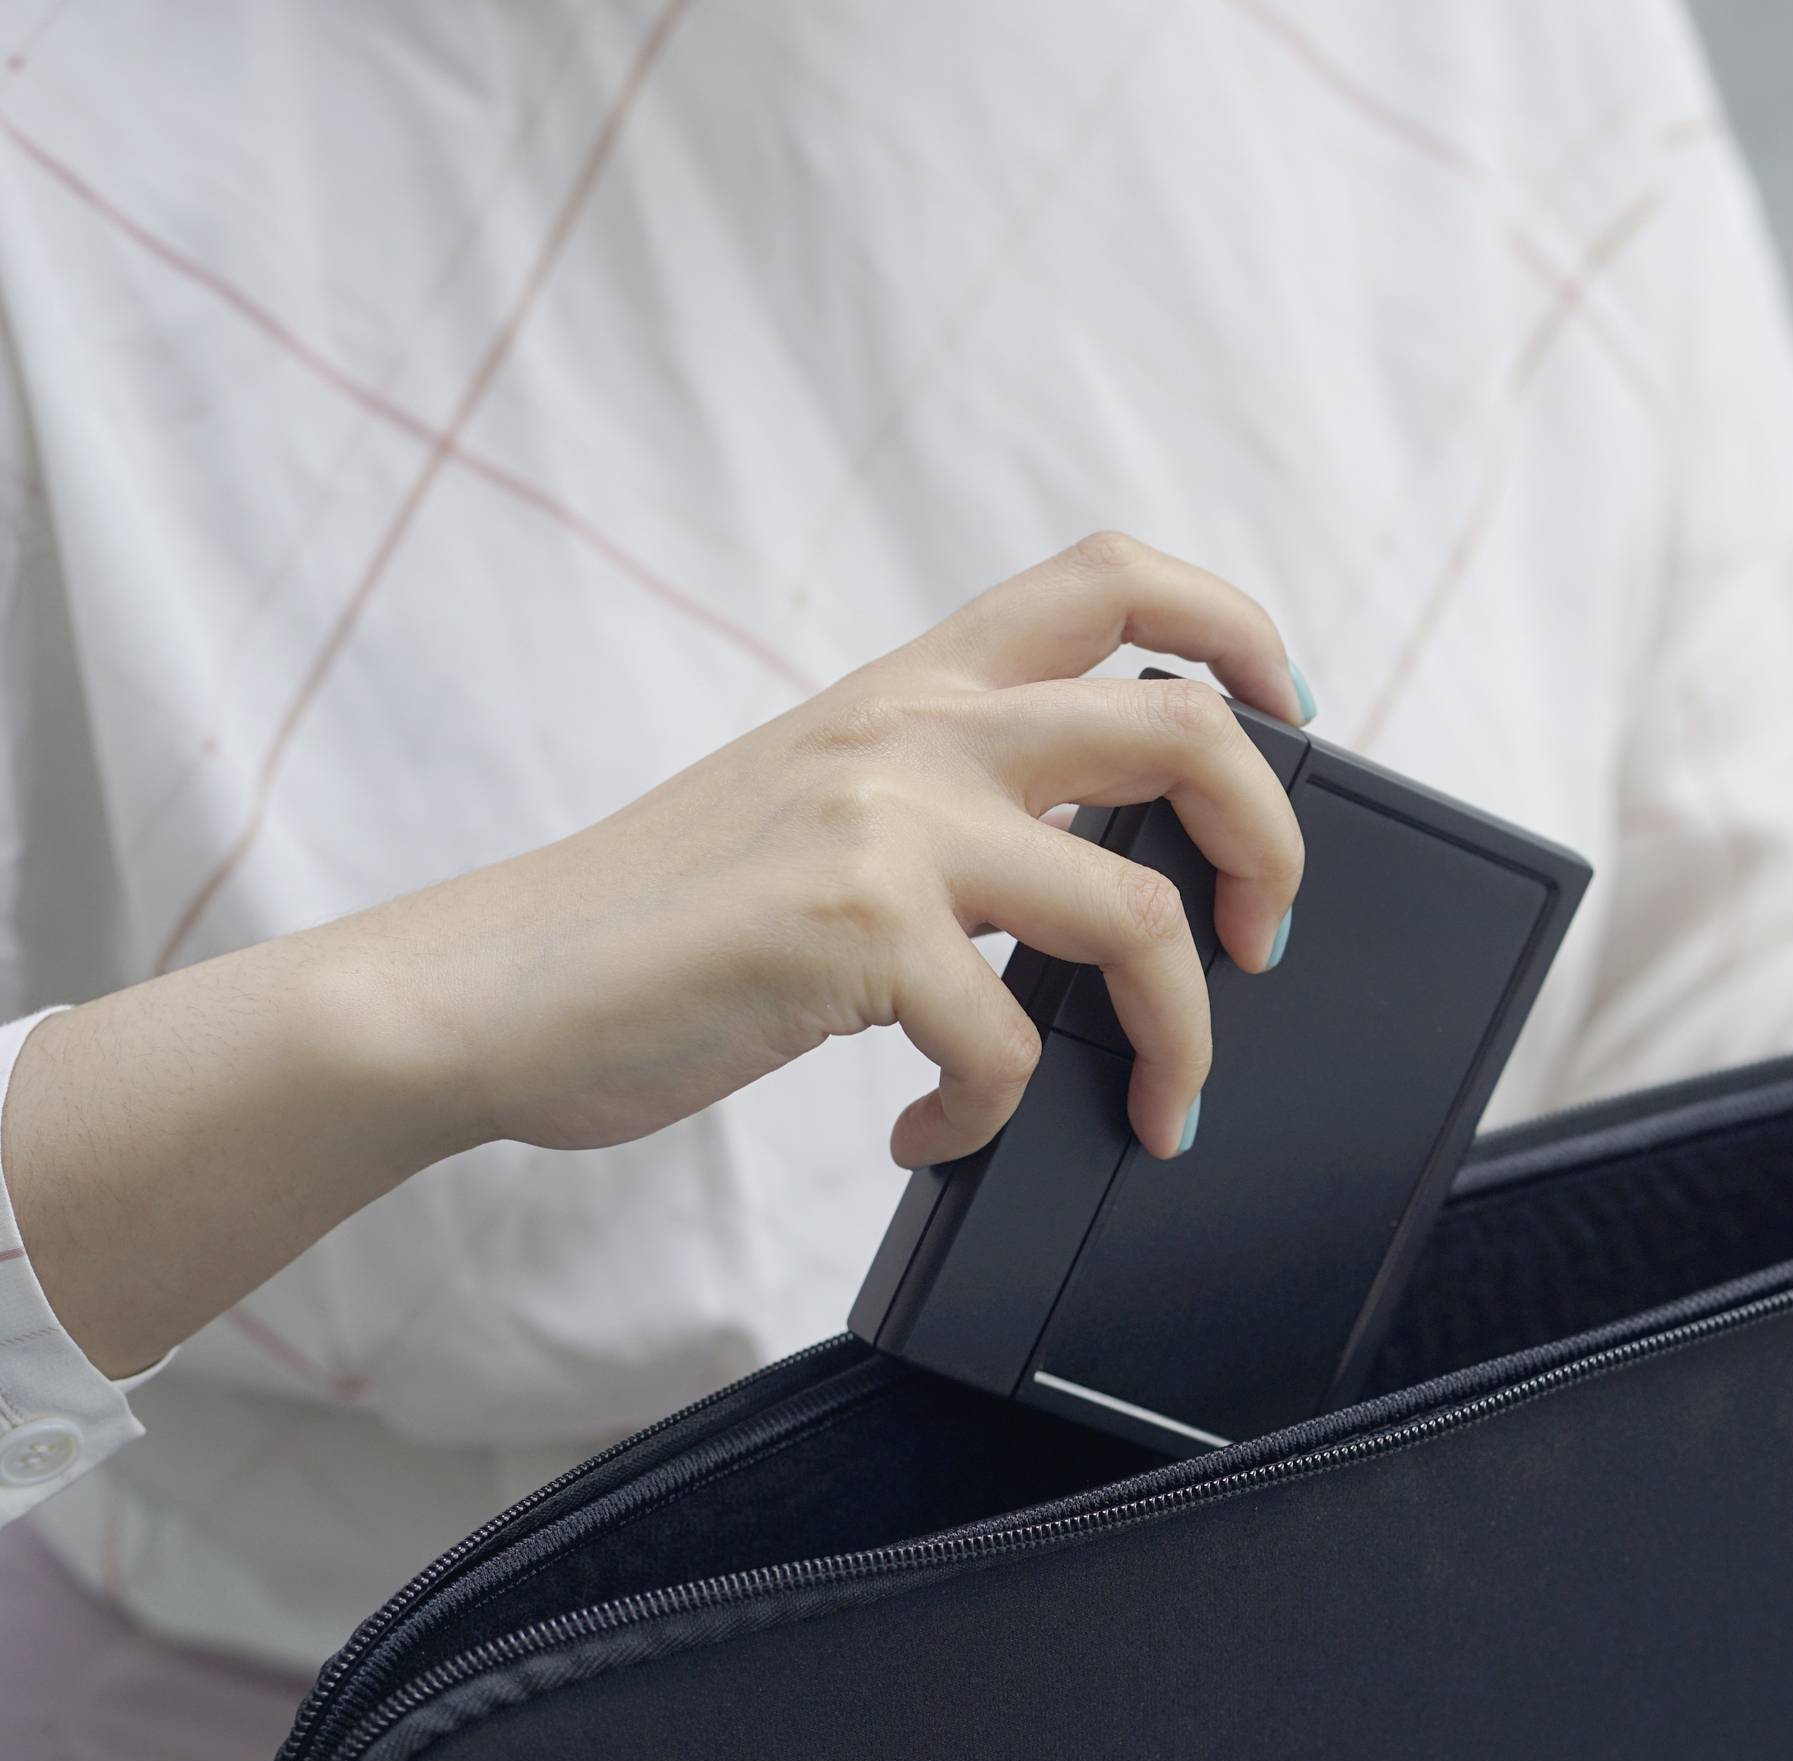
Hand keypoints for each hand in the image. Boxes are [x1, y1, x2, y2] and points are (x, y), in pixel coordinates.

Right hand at [388, 533, 1308, 1166]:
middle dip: (1277, 842)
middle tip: (1267, 940)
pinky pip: (1011, 1045)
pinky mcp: (853, 934)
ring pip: (1142, 913)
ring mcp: (886, 824)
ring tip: (1158, 1102)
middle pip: (1187, 724)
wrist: (483, 992)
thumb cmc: (655, 926)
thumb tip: (1113, 876)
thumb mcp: (821, 812)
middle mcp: (912, 730)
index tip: (1291, 712)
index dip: (1239, 625)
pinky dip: (998, 1120)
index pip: (1111, 574)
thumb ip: (954, 806)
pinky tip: (939, 1136)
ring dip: (1181, 1036)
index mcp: (910, 686)